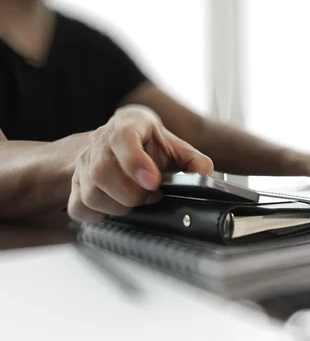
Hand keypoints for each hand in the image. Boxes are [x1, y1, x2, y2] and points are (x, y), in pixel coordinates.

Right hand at [68, 105, 213, 222]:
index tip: (153, 182)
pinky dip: (99, 215)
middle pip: (102, 171)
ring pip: (90, 193)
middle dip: (131, 193)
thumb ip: (193, 160)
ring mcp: (84, 163)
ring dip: (118, 206)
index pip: (122, 138)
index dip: (135, 162)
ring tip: (137, 201)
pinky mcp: (75, 184)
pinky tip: (117, 207)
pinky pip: (78, 207)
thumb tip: (203, 173)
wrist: (123, 139)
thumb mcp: (175, 146)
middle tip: (152, 196)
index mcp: (128, 125)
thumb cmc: (150, 144)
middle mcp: (100, 141)